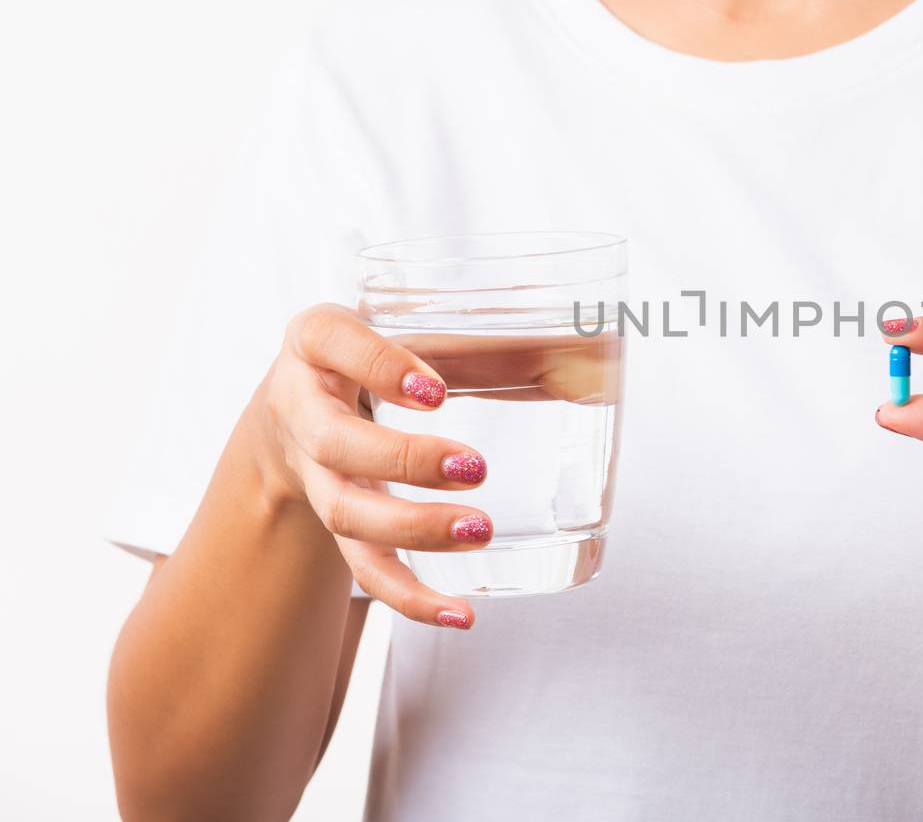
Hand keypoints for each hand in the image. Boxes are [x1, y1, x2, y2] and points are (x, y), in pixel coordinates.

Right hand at [248, 303, 492, 628]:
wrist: (300, 405)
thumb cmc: (380, 356)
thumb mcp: (420, 330)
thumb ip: (497, 342)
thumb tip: (599, 354)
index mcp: (317, 339)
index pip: (331, 340)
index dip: (378, 366)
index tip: (435, 391)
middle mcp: (301, 406)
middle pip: (334, 442)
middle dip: (403, 461)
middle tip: (475, 468)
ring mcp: (313, 472)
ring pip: (345, 513)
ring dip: (412, 529)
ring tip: (479, 530)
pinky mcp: (338, 524)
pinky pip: (364, 569)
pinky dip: (410, 597)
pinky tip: (460, 614)